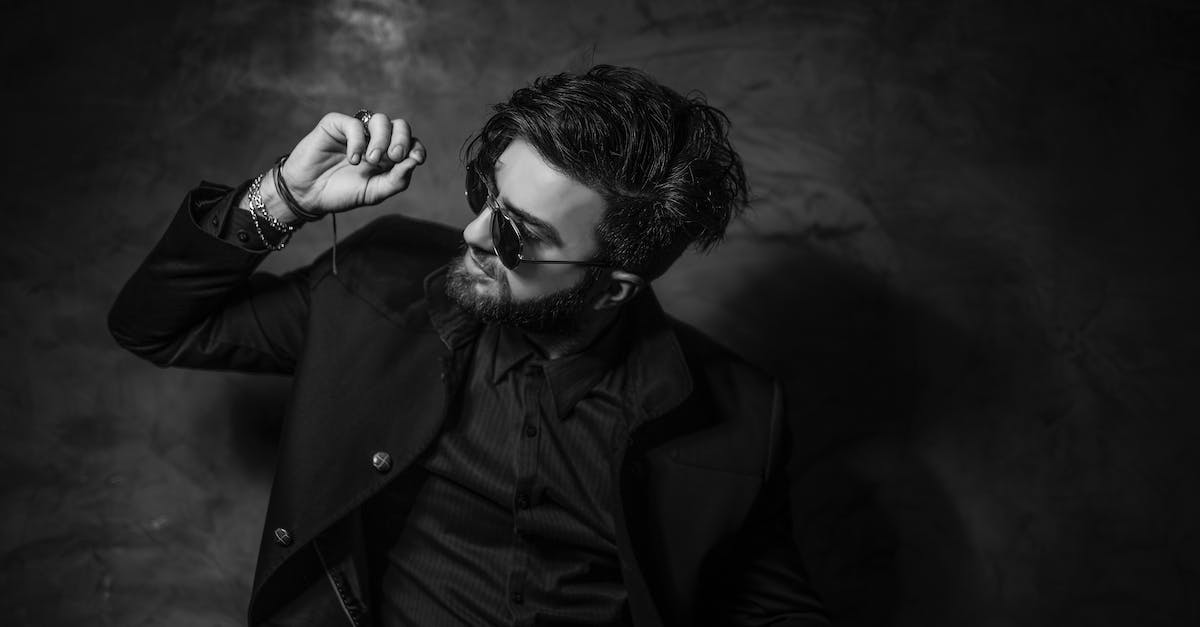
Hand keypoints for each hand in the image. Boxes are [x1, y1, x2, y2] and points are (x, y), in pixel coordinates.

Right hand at [277, 112, 426, 214]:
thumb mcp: (374, 192)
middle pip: (400, 126)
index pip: (410, 143)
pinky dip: (358, 141)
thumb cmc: (341, 193)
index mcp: (387, 155)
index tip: (416, 159)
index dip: (416, 147)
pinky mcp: (336, 125)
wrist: (308, 194)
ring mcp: (356, 131)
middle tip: (394, 157)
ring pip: (381, 120)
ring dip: (382, 140)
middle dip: (402, 140)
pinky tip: (353, 159)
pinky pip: (355, 124)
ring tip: (371, 160)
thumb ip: (397, 180)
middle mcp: (374, 139)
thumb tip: (415, 161)